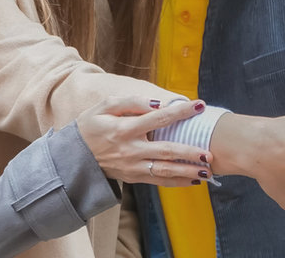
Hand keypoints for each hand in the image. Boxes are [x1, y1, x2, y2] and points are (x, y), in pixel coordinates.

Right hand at [78, 96, 213, 186]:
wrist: (73, 157)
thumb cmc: (91, 126)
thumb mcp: (105, 106)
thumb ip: (131, 102)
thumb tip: (158, 104)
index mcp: (124, 129)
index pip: (158, 119)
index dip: (180, 112)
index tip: (199, 106)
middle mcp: (130, 150)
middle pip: (166, 151)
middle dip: (190, 152)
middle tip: (210, 153)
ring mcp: (132, 167)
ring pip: (165, 171)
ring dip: (187, 171)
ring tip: (208, 171)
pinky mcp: (133, 178)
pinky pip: (159, 181)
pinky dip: (177, 182)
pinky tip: (193, 180)